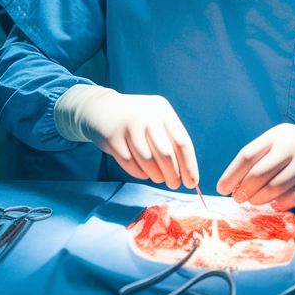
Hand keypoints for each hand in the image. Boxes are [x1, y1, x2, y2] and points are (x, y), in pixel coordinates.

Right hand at [66, 87, 199, 189]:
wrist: (102, 109)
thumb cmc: (137, 121)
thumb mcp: (156, 120)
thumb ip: (170, 141)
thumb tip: (186, 173)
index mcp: (163, 110)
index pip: (182, 142)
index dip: (189, 165)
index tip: (192, 183)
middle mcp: (147, 116)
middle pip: (166, 154)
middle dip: (172, 175)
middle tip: (174, 185)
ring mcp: (129, 126)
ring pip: (148, 161)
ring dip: (155, 175)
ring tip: (158, 177)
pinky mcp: (113, 138)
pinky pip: (130, 164)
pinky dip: (139, 173)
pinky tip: (143, 172)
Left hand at [217, 122, 294, 210]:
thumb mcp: (284, 141)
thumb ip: (263, 156)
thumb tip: (236, 182)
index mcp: (278, 134)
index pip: (247, 155)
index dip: (231, 174)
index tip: (222, 189)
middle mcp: (293, 145)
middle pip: (259, 173)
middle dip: (244, 190)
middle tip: (238, 199)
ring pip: (275, 188)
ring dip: (260, 199)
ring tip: (255, 202)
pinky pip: (294, 197)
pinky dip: (281, 204)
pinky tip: (276, 204)